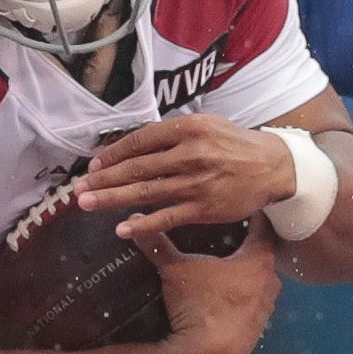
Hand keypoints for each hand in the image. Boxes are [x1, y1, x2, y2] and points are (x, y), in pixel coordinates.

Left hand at [77, 116, 299, 239]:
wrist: (274, 167)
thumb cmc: (236, 145)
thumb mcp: (207, 125)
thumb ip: (173, 133)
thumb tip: (136, 143)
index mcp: (188, 129)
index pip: (140, 140)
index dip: (112, 154)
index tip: (94, 165)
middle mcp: (190, 154)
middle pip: (136, 168)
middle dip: (103, 179)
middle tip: (78, 189)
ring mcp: (196, 183)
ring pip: (145, 192)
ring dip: (111, 199)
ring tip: (86, 204)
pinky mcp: (204, 208)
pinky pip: (166, 217)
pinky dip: (141, 223)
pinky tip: (121, 228)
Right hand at [144, 220, 278, 353]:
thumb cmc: (199, 304)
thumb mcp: (176, 269)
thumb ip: (158, 244)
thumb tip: (134, 222)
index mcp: (258, 259)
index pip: (262, 226)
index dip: (252, 214)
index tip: (243, 205)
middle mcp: (271, 279)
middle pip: (264, 253)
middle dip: (248, 243)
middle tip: (230, 233)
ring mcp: (267, 305)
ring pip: (261, 279)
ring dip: (247, 272)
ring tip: (228, 264)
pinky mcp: (259, 326)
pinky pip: (254, 301)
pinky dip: (243, 295)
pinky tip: (226, 295)